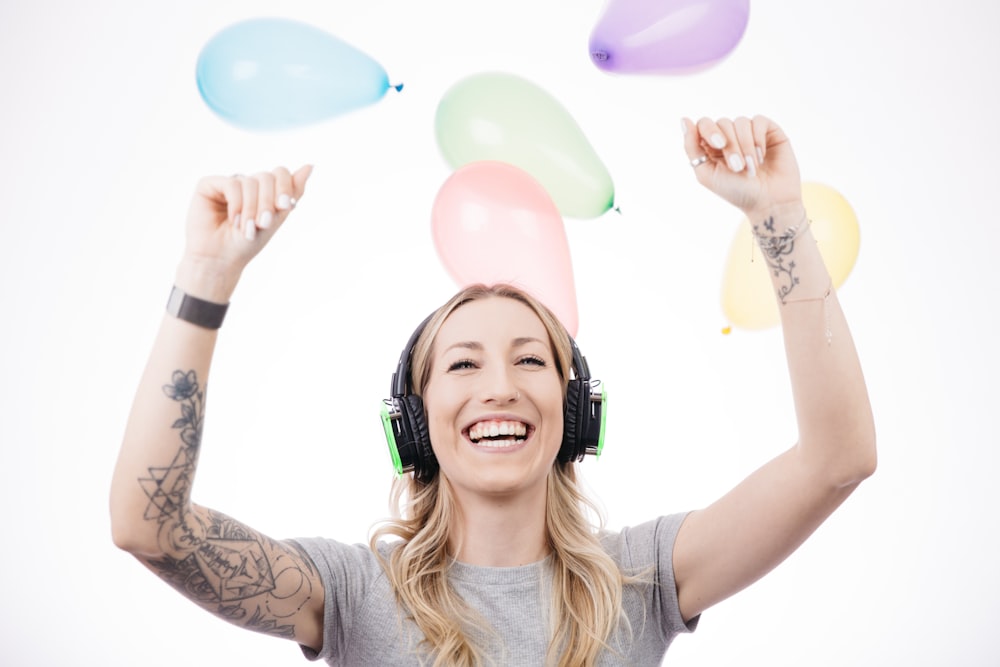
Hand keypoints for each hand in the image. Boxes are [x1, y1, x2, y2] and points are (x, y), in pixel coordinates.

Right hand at [177, 165, 312, 299]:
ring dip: (252, 208)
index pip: (280, 174)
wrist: (220, 260)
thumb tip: (310, 165)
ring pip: (250, 182)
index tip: (285, 206)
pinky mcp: (209, 185)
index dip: (285, 188)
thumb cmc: (246, 244)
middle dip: (268, 202)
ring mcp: (228, 184)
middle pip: (267, 176)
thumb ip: (292, 192)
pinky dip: (237, 203)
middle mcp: (246, 184)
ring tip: (246, 228)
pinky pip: (232, 184)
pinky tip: (233, 219)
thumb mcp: (276, 219)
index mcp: (263, 191)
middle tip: (263, 223)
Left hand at [682, 116, 802, 221]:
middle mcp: (730, 136)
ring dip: (745, 146)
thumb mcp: (707, 173)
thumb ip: (692, 147)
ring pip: (740, 122)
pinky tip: (761, 157)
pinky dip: (758, 139)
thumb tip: (684, 120)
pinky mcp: (769, 131)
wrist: (769, 201)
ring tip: (751, 167)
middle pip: (722, 123)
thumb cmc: (737, 191)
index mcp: (712, 147)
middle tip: (737, 167)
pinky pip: (758, 121)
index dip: (709, 130)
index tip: (719, 145)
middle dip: (730, 146)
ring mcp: (749, 133)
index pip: (703, 124)